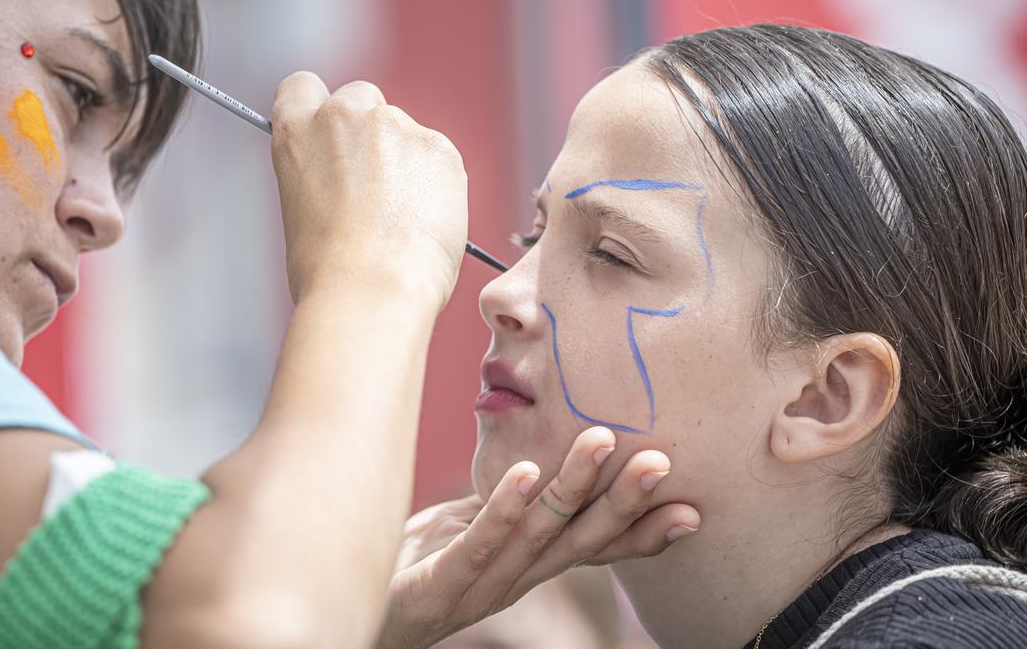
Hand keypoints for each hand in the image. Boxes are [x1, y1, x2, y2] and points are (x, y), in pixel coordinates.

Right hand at [269, 72, 467, 309]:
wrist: (373, 288)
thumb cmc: (328, 271)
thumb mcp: (300, 212)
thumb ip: (320, 178)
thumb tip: (344, 186)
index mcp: (297, 133)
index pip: (302, 87)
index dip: (318, 107)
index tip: (332, 134)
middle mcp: (344, 116)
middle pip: (362, 97)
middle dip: (370, 130)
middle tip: (376, 183)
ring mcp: (395, 126)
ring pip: (405, 133)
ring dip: (406, 162)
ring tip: (403, 220)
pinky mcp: (439, 147)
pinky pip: (438, 159)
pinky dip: (437, 184)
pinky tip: (427, 224)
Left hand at [375, 427, 700, 648]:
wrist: (361, 614)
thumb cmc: (419, 564)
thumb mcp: (473, 526)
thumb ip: (509, 503)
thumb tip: (542, 458)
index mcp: (529, 565)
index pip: (594, 548)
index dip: (642, 532)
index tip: (692, 508)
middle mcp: (516, 580)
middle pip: (579, 540)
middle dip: (622, 501)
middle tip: (662, 461)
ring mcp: (480, 585)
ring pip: (538, 535)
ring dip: (572, 488)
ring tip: (602, 441)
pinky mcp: (440, 584)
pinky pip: (479, 543)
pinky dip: (505, 509)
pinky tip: (526, 473)